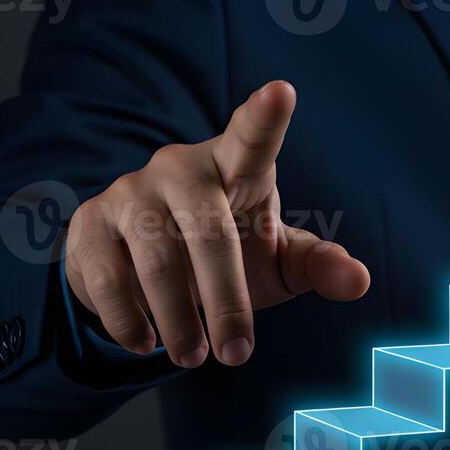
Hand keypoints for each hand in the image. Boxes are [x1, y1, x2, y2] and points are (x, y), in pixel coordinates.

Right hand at [63, 80, 370, 366]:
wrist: (142, 263)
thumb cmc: (229, 251)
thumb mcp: (277, 259)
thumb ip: (318, 265)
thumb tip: (359, 281)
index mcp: (234, 166)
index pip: (252, 137)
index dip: (265, 117)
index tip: (282, 92)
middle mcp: (179, 168)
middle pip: (209, 231)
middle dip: (226, 300)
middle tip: (237, 354)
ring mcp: (130, 192)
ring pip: (156, 259)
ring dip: (179, 319)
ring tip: (194, 357)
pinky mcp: (90, 224)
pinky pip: (108, 278)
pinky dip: (130, 320)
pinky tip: (145, 342)